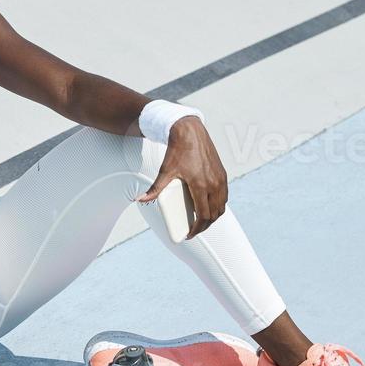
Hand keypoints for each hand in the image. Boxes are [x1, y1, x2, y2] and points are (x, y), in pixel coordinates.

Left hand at [135, 116, 228, 239]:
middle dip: (205, 226)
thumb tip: (140, 200)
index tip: (189, 233)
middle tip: (194, 229)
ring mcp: (220, 179)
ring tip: (202, 221)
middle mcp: (214, 184)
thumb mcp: (165, 171)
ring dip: (213, 217)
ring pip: (221, 206)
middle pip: (214, 215)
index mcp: (201, 186)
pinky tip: (210, 207)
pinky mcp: (222, 174)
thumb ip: (155, 188)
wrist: (190, 131)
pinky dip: (218, 205)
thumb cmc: (177, 151)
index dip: (197, 228)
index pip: (203, 216)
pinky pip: (224, 196)